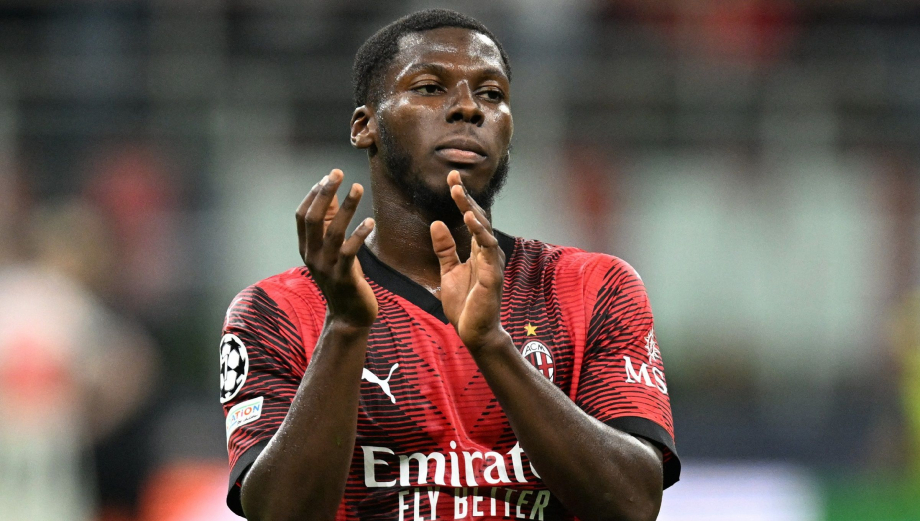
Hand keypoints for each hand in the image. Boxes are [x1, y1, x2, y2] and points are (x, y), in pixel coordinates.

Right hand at [296, 169, 376, 327]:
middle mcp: (312, 256)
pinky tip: (370, 221)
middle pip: (313, 219)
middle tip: (338, 173)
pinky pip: (349, 252)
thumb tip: (331, 192)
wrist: (349, 316)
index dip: (313, 194)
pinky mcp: (344, 277)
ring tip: (357, 187)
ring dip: (346, 208)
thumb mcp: (333, 249)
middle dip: (324, 193)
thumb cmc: (343, 277)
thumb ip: (330, 223)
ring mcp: (327, 268)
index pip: (303, 216)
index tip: (328, 176)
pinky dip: (359, 234)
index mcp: (307, 248)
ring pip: (333, 232)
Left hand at [430, 170, 507, 351]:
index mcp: (477, 250)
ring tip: (458, 192)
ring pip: (483, 228)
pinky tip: (470, 218)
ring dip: (471, 209)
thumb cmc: (465, 304)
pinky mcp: (492, 274)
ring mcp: (492, 262)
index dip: (462, 198)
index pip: (471, 217)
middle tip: (453, 177)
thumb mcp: (448, 272)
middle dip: (465, 197)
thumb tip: (437, 223)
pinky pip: (487, 248)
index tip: (451, 178)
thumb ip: (445, 249)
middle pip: (478, 217)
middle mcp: (487, 252)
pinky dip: (480, 232)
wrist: (474, 333)